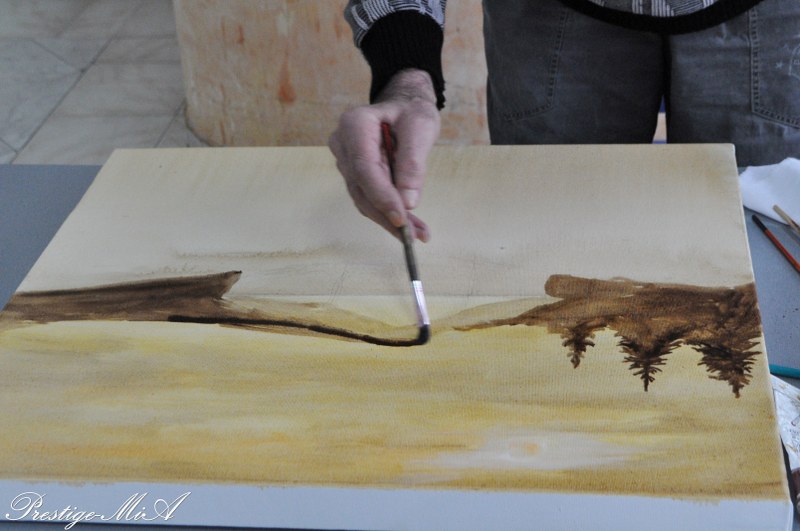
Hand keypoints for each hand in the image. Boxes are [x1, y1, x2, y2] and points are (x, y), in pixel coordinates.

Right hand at [329, 69, 439, 241]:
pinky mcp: (354, 177)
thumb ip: (413, 162)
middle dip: (388, 215)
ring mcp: (345, 162)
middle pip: (361, 189)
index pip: (364, 167)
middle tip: (415, 236)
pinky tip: (411, 227)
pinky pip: (369, 200)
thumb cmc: (411, 112)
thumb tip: (408, 201)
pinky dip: (389, 214)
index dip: (382, 196)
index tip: (402, 218)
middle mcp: (343, 144)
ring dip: (390, 220)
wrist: (403, 107)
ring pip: (364, 199)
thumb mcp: (420, 127)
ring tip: (419, 233)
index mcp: (354, 124)